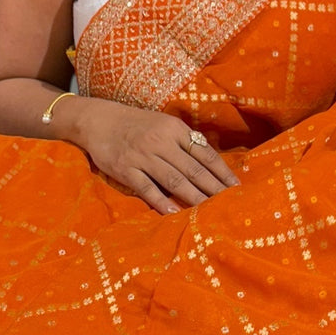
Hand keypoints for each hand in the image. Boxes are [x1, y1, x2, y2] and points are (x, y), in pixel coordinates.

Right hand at [63, 97, 238, 213]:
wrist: (98, 120)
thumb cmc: (137, 124)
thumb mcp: (164, 124)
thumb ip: (185, 141)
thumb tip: (212, 164)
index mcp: (175, 129)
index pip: (206, 154)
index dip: (223, 172)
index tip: (237, 187)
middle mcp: (161, 141)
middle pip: (194, 170)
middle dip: (214, 189)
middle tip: (230, 204)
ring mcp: (142, 156)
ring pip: (174, 181)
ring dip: (194, 198)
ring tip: (210, 212)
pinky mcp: (125, 170)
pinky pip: (147, 189)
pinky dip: (162, 203)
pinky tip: (175, 214)